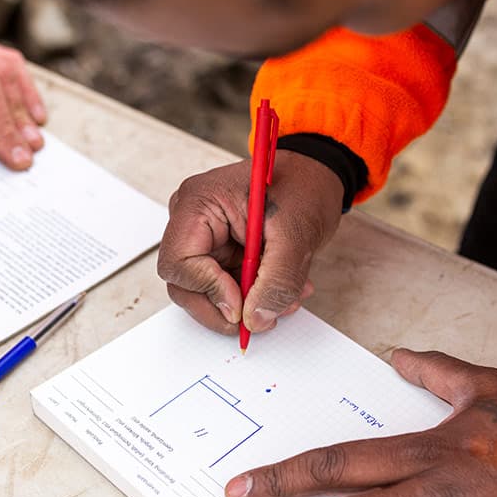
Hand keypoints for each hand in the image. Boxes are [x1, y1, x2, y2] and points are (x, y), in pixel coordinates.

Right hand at [157, 151, 343, 334]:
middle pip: (185, 284)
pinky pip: (226, 287)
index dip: (209, 290)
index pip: (179, 263)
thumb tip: (255, 319)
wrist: (317, 177)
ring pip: (206, 292)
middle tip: (263, 318)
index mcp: (199, 203)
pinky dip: (254, 296)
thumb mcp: (296, 234)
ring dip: (247, 305)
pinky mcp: (220, 252)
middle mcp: (193, 221)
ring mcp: (205, 238)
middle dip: (226, 307)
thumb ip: (277, 280)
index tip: (243, 306)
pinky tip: (282, 288)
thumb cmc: (304, 186)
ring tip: (286, 298)